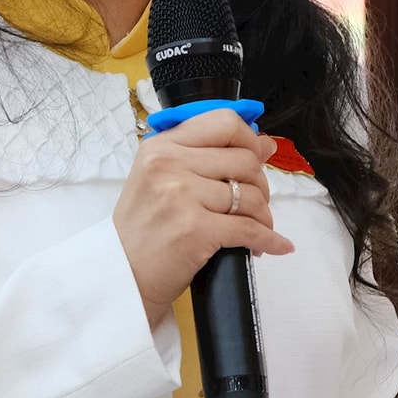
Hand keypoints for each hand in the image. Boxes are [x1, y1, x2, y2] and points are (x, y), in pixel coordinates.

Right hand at [113, 107, 294, 325]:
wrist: (122, 274)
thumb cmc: (143, 229)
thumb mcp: (160, 179)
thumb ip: (207, 157)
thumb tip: (265, 145)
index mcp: (160, 146)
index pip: (223, 122)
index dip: (250, 140)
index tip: (256, 158)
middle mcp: (169, 165)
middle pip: (244, 159)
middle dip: (260, 184)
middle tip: (253, 205)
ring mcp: (181, 196)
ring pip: (251, 195)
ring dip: (263, 216)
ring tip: (255, 229)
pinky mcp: (195, 230)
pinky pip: (249, 229)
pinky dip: (269, 239)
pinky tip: (275, 245)